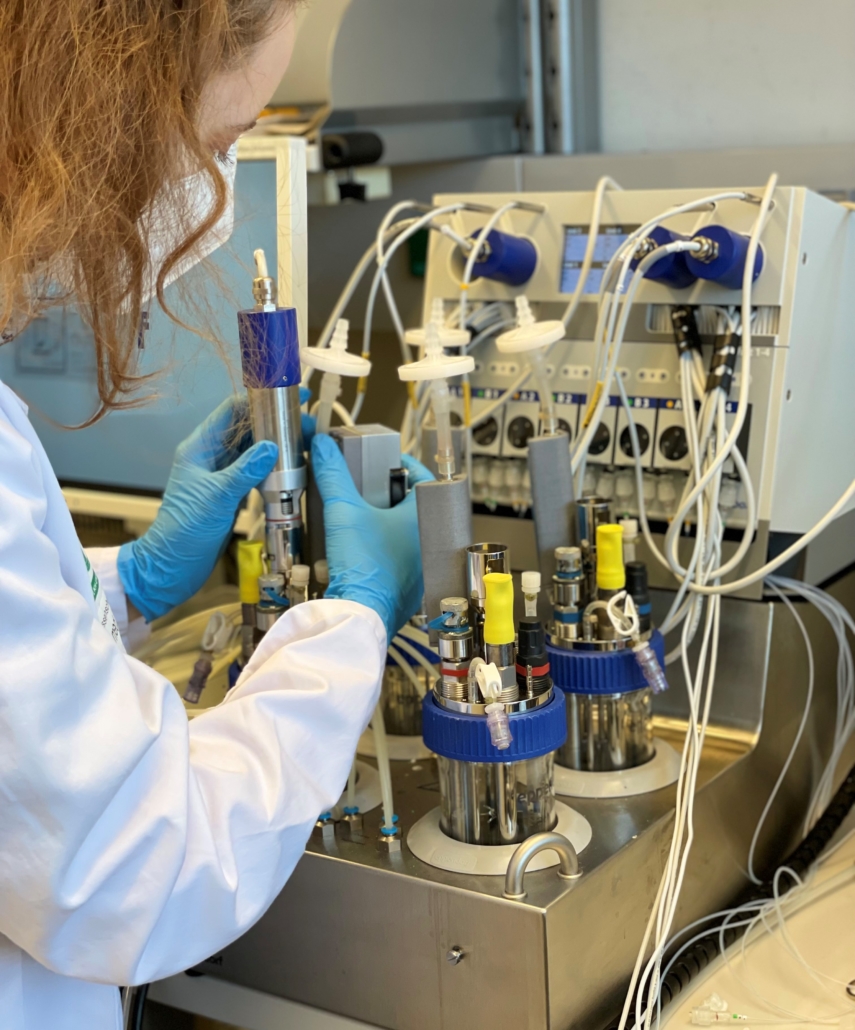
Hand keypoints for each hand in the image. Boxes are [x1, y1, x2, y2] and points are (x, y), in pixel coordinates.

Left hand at [118, 392, 313, 620]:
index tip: (289, 395)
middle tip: (306, 424)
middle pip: (246, 429)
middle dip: (275, 424)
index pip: (231, 411)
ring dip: (276, 446)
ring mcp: (221, 476)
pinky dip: (272, 468)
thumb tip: (272, 447)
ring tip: (304, 444)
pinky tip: (292, 469)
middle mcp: (210, 456)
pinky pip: (254, 472)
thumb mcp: (217, 497)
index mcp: (199, 448)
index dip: (260, 399)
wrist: (172, 567)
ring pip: (252, 451)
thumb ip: (245, 470)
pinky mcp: (230, 494)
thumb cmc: (184, 531)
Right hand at [311, 434, 432, 639]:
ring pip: (406, 532)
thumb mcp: (343, 511)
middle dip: (389, 494)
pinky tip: (362, 548)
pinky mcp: (411, 585)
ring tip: (361, 515)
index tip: (383, 459)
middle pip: (413, 504)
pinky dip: (384, 549)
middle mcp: (432, 541)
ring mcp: (423, 565)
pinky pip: (401, 557)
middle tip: (367, 486)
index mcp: (427, 517)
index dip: (401, 463)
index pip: (423, 476)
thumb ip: (332, 474)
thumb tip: (322, 447)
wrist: (359, 613)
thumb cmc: (364, 566)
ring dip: (386, 522)